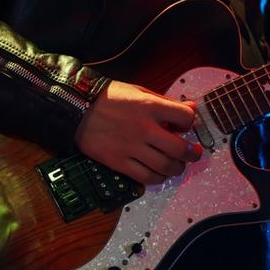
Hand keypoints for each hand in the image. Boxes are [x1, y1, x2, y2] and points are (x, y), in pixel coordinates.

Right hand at [74, 80, 202, 184]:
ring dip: (177, 168)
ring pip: (165, 166)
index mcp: (149, 107)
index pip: (184, 118)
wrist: (76, 108)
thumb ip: (166, 102)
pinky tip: (159, 172)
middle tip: (193, 153)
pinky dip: (158, 178)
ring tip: (177, 164)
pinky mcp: (119, 162)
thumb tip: (192, 108)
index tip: (186, 126)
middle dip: (192, 153)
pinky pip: (146, 177)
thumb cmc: (108, 98)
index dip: (190, 122)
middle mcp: (143, 128)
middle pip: (179, 148)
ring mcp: (131, 147)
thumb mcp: (139, 91)